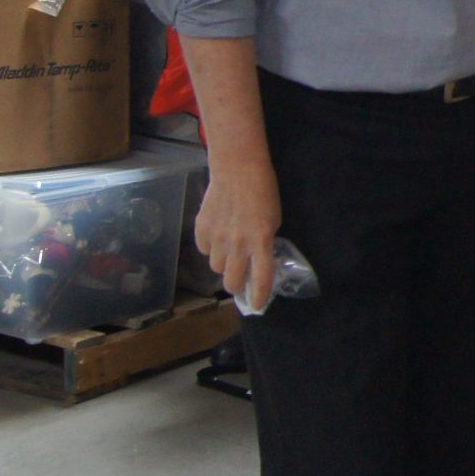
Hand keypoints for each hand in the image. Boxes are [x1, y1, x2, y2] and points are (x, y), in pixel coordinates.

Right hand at [197, 157, 282, 311]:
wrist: (238, 170)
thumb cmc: (263, 192)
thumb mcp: (273, 220)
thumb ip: (264, 242)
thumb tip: (257, 259)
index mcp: (261, 242)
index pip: (260, 278)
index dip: (258, 296)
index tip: (256, 305)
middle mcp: (238, 245)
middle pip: (231, 281)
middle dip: (236, 286)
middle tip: (239, 281)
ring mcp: (217, 238)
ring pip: (216, 267)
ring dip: (223, 263)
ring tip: (229, 249)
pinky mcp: (201, 229)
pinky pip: (204, 250)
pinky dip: (210, 248)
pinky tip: (217, 235)